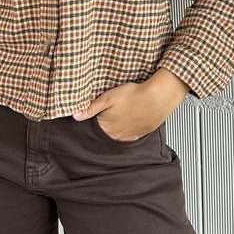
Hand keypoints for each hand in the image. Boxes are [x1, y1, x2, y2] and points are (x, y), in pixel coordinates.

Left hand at [71, 70, 188, 140]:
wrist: (158, 97)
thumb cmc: (134, 95)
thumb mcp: (108, 97)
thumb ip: (91, 108)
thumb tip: (75, 115)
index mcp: (106, 127)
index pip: (93, 130)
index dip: (91, 123)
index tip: (92, 118)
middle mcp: (117, 135)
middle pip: (104, 135)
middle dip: (103, 128)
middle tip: (107, 116)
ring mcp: (130, 136)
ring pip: (117, 137)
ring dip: (115, 130)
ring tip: (117, 118)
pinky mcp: (141, 133)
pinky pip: (130, 136)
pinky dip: (127, 131)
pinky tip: (127, 123)